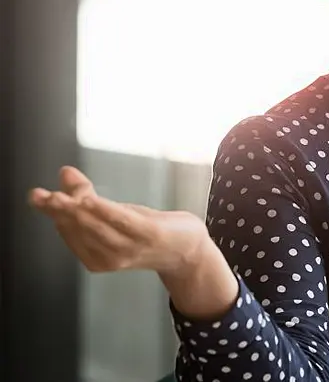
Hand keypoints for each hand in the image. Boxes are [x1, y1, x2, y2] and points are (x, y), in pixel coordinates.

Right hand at [28, 166, 210, 275]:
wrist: (188, 251)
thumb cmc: (147, 232)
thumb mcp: (115, 215)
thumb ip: (89, 198)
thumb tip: (64, 172)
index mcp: (94, 257)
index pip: (68, 231)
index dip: (55, 211)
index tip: (40, 195)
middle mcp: (108, 257)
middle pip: (78, 228)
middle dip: (57, 210)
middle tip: (38, 195)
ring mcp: (128, 247)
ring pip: (95, 226)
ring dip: (75, 209)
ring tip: (58, 196)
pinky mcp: (148, 234)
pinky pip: (121, 221)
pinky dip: (104, 211)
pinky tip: (90, 200)